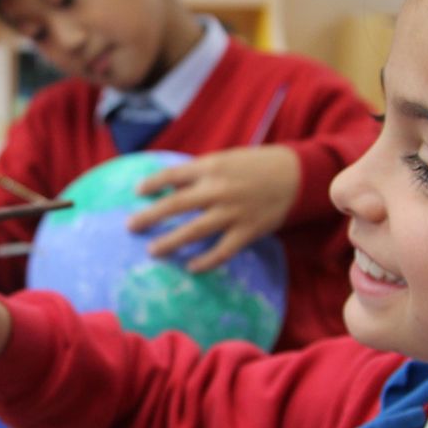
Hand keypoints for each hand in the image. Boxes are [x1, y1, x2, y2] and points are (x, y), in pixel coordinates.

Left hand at [127, 145, 299, 272]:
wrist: (296, 176)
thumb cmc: (255, 166)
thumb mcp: (225, 160)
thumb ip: (199, 173)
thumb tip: (168, 189)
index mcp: (211, 167)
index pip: (173, 175)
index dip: (152, 183)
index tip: (137, 192)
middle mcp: (219, 189)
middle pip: (176, 204)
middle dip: (150, 217)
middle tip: (130, 227)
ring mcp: (233, 212)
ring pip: (194, 231)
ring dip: (170, 242)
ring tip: (153, 251)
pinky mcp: (247, 231)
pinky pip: (222, 251)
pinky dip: (205, 261)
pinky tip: (190, 267)